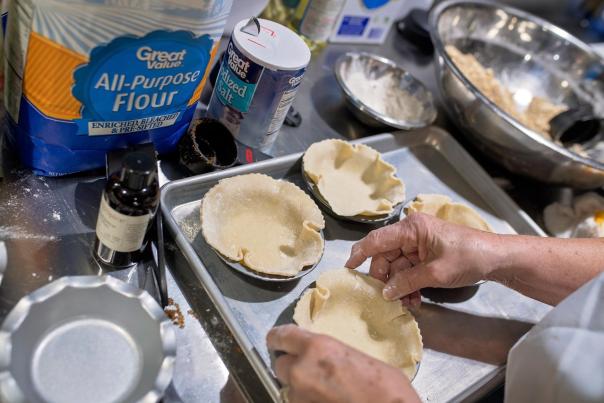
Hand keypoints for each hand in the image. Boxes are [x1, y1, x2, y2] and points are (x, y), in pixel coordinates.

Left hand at [267, 324, 419, 402]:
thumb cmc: (387, 389)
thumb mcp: (356, 357)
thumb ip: (331, 354)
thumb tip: (324, 359)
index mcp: (317, 347)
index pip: (281, 336)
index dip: (277, 338)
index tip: (276, 340)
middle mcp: (301, 371)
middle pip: (280, 365)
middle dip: (291, 366)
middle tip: (307, 369)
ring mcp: (300, 397)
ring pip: (288, 388)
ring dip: (300, 387)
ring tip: (323, 390)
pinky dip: (308, 401)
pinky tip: (326, 400)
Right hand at [345, 213, 497, 304]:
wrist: (497, 259)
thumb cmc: (469, 257)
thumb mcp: (436, 273)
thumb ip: (407, 282)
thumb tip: (385, 292)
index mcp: (412, 228)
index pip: (377, 240)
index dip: (359, 254)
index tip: (347, 268)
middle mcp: (412, 233)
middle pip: (386, 256)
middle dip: (385, 278)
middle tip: (386, 297)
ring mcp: (419, 244)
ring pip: (397, 266)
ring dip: (399, 285)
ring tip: (407, 303)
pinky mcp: (426, 255)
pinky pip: (409, 270)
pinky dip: (409, 284)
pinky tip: (414, 299)